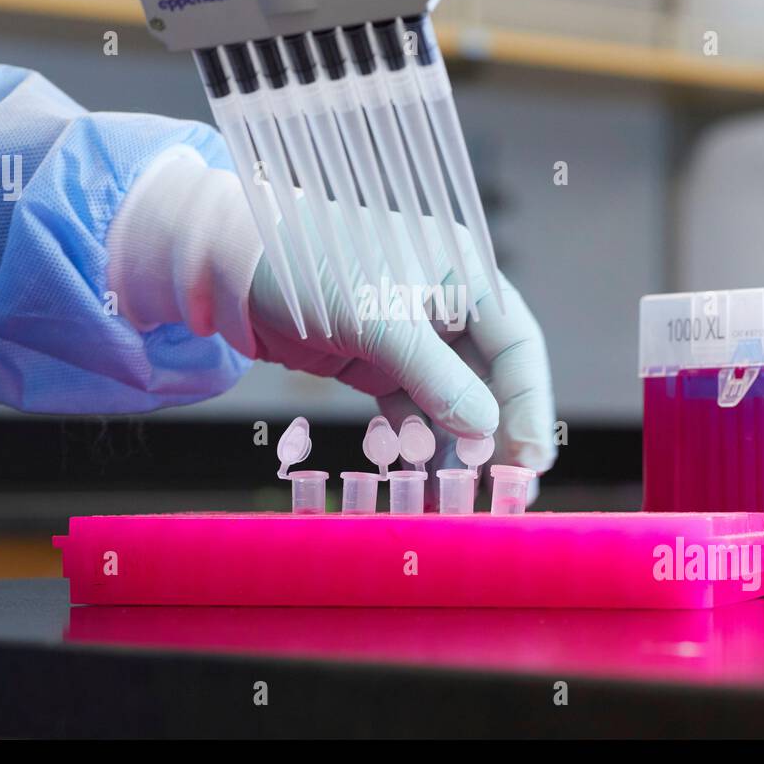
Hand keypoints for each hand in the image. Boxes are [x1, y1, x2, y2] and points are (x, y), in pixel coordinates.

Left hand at [247, 197, 556, 497]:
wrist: (232, 265)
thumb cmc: (310, 267)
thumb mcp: (378, 319)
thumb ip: (434, 376)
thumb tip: (485, 429)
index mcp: (462, 274)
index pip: (517, 345)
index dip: (529, 404)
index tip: (531, 458)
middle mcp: (446, 305)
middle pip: (490, 379)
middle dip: (496, 436)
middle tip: (507, 491)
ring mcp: (412, 338)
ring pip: (452, 402)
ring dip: (456, 449)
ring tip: (461, 498)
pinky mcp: (377, 363)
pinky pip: (411, 412)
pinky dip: (415, 446)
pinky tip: (420, 481)